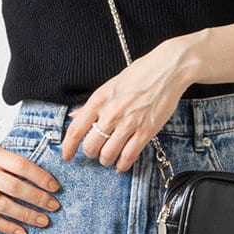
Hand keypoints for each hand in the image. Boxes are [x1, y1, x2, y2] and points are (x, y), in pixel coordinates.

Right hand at [0, 141, 62, 233]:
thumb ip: (13, 163)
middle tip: (54, 206)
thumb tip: (44, 180)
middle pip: (15, 187)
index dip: (40, 177)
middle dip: (38, 198)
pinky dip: (7, 227)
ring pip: (4, 205)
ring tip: (44, 220)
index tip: (55, 187)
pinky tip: (23, 232)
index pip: (21, 166)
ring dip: (27, 215)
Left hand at [61, 38, 195, 171]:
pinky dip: (123, 165)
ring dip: (106, 160)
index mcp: (99, 100)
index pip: (76, 129)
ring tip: (109, 158)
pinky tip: (121, 164)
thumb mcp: (110, 86)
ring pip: (108, 154)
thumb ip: (91, 104)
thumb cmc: (140, 74)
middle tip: (96, 152)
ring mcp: (129, 123)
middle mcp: (111, 113)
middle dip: (91, 154)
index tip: (66, 155)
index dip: (68, 147)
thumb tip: (75, 117)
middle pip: (91, 146)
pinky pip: (129, 156)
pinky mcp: (146, 131)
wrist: (167, 69)